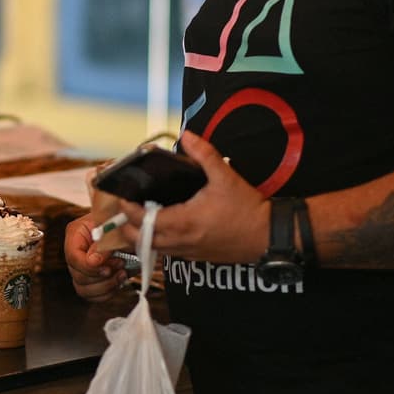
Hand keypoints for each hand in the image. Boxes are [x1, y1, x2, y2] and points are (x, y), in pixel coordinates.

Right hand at [64, 213, 128, 302]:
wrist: (131, 227)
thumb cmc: (122, 222)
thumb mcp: (113, 227)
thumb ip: (103, 243)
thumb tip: (94, 261)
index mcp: (76, 233)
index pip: (73, 256)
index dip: (89, 267)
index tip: (107, 267)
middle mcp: (75, 252)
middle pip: (77, 275)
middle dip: (101, 276)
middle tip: (120, 265)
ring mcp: (81, 268)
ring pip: (83, 289)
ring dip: (106, 286)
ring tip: (122, 274)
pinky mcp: (91, 280)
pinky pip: (93, 296)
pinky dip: (108, 293)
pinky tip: (119, 281)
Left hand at [117, 130, 269, 263]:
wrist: (269, 236)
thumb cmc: (247, 208)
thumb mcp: (225, 176)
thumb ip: (203, 154)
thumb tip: (187, 135)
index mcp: (184, 221)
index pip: (143, 220)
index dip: (128, 208)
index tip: (123, 195)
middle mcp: (182, 241)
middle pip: (140, 240)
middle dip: (127, 225)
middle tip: (126, 207)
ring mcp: (188, 252)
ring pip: (152, 249)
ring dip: (141, 235)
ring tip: (138, 216)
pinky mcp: (196, 257)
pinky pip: (167, 252)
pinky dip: (157, 242)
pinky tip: (160, 226)